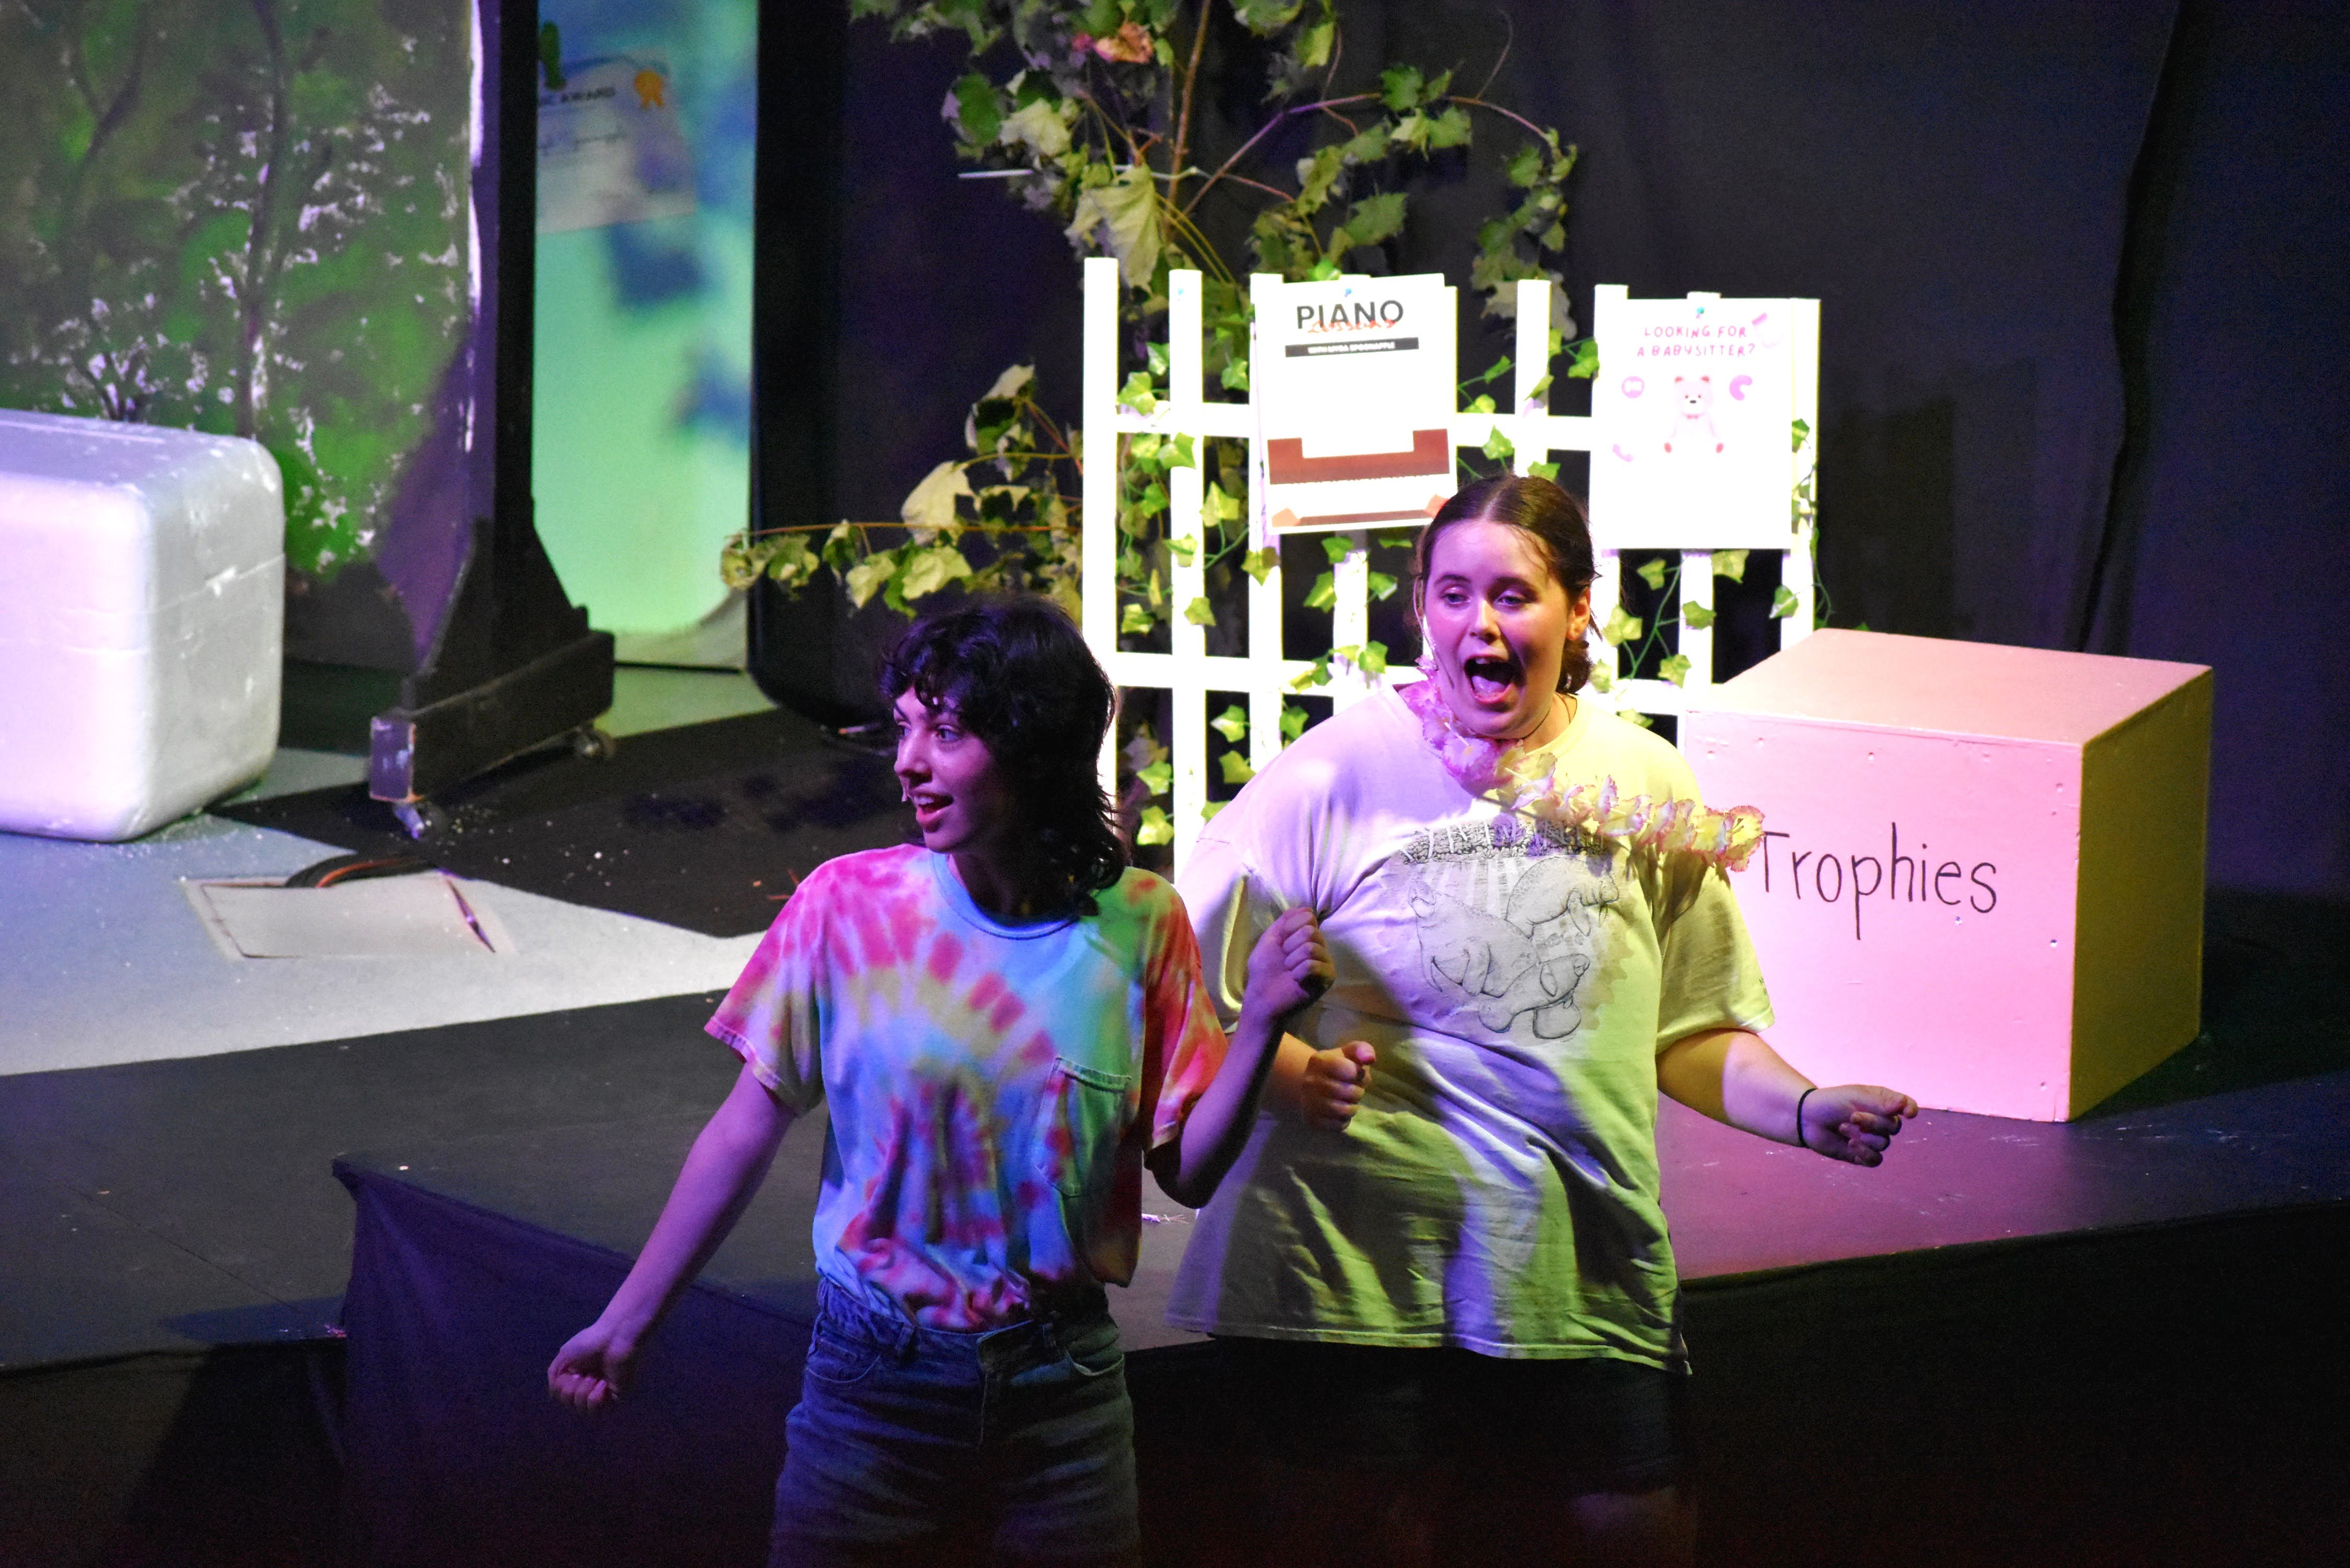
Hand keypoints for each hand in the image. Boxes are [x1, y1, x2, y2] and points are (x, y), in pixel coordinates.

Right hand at [547, 1319, 636, 1411]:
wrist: (615, 1336)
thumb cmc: (590, 1342)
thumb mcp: (564, 1355)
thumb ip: (554, 1375)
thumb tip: (554, 1395)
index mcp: (576, 1376)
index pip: (560, 1397)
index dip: (560, 1388)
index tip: (570, 1372)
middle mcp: (588, 1386)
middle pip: (570, 1405)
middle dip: (570, 1391)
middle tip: (581, 1374)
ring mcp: (602, 1392)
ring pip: (583, 1411)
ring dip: (582, 1395)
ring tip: (592, 1378)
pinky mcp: (616, 1397)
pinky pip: (599, 1411)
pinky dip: (595, 1398)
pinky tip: (602, 1384)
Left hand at [1243, 906, 1332, 1021]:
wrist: (1263, 998)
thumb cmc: (1264, 971)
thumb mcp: (1270, 939)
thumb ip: (1285, 921)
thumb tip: (1306, 908)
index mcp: (1306, 937)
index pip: (1308, 916)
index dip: (1289, 928)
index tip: (1280, 944)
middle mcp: (1319, 946)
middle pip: (1311, 931)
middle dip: (1290, 946)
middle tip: (1284, 961)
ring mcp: (1325, 962)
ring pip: (1311, 947)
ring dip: (1292, 960)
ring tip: (1289, 972)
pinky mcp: (1328, 978)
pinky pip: (1313, 965)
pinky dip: (1298, 973)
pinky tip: (1296, 981)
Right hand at [1299, 1041, 1375, 1131]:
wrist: (1312, 1086)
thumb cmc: (1338, 1068)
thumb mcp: (1349, 1054)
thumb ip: (1362, 1050)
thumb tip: (1370, 1058)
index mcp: (1318, 1060)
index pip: (1349, 1070)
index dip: (1358, 1074)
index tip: (1355, 1073)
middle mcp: (1309, 1081)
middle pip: (1348, 1092)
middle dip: (1358, 1092)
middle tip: (1354, 1090)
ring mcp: (1308, 1102)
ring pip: (1343, 1111)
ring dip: (1352, 1107)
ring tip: (1349, 1102)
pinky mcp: (1311, 1121)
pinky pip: (1338, 1126)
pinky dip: (1344, 1120)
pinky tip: (1340, 1113)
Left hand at [1797, 1085, 1917, 1165]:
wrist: (1807, 1118)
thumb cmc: (1831, 1102)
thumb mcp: (1855, 1097)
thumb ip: (1880, 1103)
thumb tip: (1904, 1105)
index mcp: (1883, 1103)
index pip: (1906, 1106)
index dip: (1911, 1109)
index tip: (1908, 1113)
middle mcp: (1882, 1121)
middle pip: (1893, 1127)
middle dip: (1872, 1122)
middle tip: (1852, 1116)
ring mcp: (1873, 1139)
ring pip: (1883, 1143)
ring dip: (1862, 1136)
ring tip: (1842, 1127)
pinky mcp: (1863, 1155)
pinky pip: (1875, 1159)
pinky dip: (1864, 1153)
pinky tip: (1851, 1145)